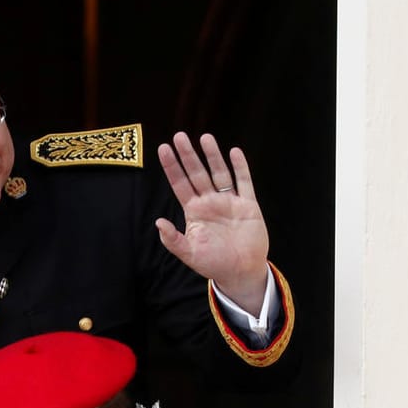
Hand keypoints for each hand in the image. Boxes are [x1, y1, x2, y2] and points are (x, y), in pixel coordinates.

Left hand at [155, 132, 269, 313]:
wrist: (241, 272)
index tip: (163, 149)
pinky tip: (234, 152)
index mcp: (194, 212)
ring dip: (212, 156)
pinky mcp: (248, 205)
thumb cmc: (214, 264)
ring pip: (219, 173)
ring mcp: (229, 202)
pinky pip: (244, 183)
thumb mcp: (190, 254)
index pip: (180, 184)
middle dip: (188, 155)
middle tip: (179, 136)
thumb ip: (173, 240)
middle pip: (197, 174)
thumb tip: (158, 222)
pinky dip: (240, 167)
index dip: (172, 167)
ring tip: (204, 137)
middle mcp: (210, 202)